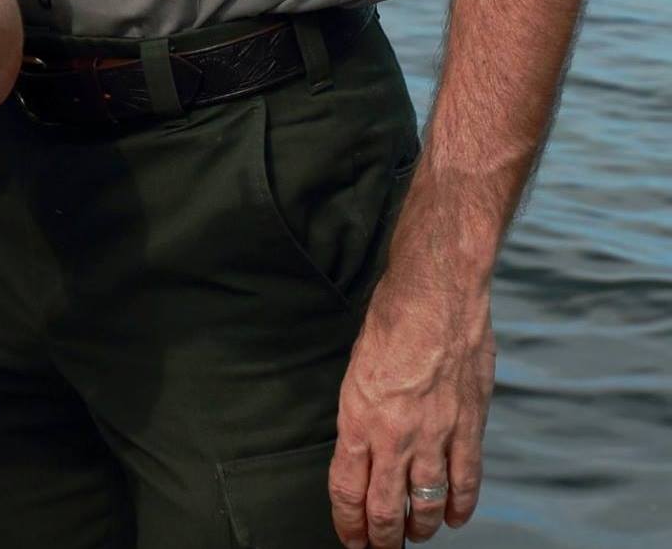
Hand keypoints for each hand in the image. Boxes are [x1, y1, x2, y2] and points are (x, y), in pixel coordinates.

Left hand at [328, 272, 495, 546]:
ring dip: (418, 527)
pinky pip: (464, 481)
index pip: (347, 488)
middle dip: (381, 538)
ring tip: (414, 536)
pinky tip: (451, 517)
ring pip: (424, 503)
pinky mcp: (469, 427)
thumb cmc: (391, 319)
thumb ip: (361, 411)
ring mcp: (435, 434)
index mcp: (357, 416)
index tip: (350, 538)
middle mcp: (394, 434)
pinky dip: (458, 506)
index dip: (348, 522)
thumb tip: (363, 446)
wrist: (436, 293)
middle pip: (385, 508)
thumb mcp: (357, 366)